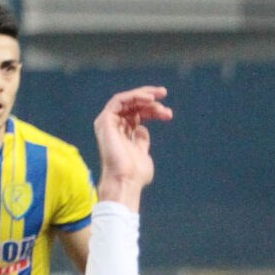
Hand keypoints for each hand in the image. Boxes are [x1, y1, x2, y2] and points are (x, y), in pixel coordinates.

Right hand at [94, 87, 171, 203]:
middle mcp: (113, 126)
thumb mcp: (142, 153)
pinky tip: (149, 99)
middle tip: (164, 94)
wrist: (126, 180)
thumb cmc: (135, 174)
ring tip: (160, 95)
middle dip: (149, 99)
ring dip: (143, 95)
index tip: (168, 113)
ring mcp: (108, 123)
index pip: (137, 114)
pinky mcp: (105, 120)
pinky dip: (134, 96)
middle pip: (132, 105)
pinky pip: (119, 101)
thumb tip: (143, 129)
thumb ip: (141, 140)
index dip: (152, 110)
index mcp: (122, 133)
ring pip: (126, 100)